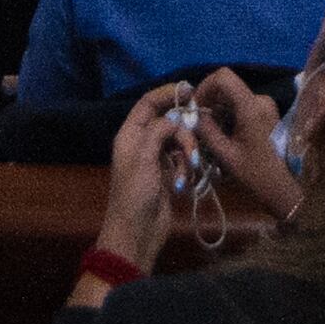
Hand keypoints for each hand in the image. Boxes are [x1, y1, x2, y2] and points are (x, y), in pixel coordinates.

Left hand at [87, 80, 191, 290]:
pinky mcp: (169, 175)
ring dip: (188, 155)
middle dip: (184, 133)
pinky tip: (185, 184)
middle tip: (194, 146)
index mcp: (131, 135)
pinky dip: (187, 170)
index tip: (190, 90)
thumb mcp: (144, 158)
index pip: (148, 103)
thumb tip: (174, 119)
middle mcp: (143, 143)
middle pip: (169, 123)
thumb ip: (158, 132)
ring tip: (187, 174)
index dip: (167, 94)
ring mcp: (156, 160)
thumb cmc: (135, 195)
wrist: (137, 233)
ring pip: (180, 142)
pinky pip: (184, 161)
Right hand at [188, 68, 299, 226]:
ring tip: (212, 133)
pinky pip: (241, 104)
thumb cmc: (256, 174)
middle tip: (200, 124)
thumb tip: (194, 115)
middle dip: (209, 101)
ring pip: (233, 96)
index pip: (223, 76)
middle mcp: (260, 99)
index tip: (196, 107)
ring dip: (218, 109)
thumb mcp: (225, 155)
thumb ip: (207, 131)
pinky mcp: (266, 112)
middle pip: (227, 86)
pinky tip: (225, 134)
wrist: (284, 188)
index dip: (205, 86)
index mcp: (251, 107)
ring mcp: (265, 105)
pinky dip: (229, 113)